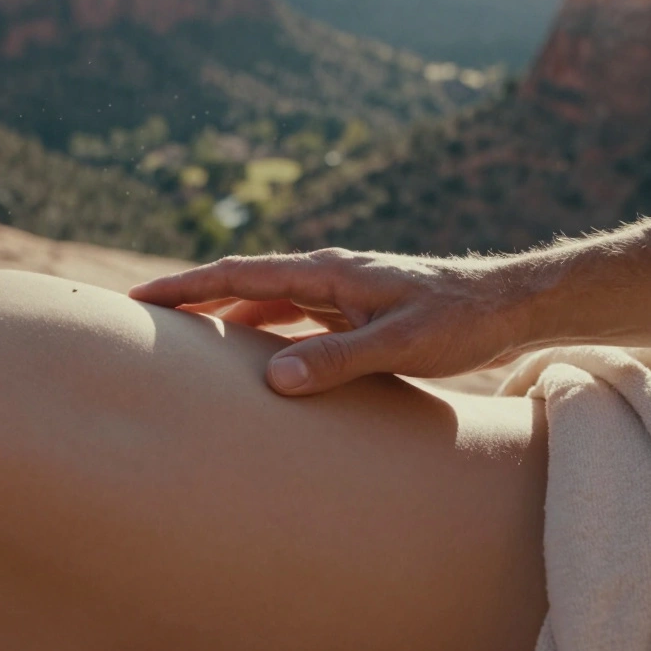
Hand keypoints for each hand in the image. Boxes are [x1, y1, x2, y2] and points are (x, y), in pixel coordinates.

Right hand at [129, 249, 536, 395]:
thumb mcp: (400, 345)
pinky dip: (262, 333)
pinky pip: (292, 320)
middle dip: (192, 298)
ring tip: (184, 342)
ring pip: (266, 302)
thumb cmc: (460, 321)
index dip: (187, 286)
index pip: (240, 275)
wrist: (509, 305)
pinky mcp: (353, 312)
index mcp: (328, 272)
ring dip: (224, 318)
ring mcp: (338, 292)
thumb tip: (272, 378)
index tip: (141, 297)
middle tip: (143, 318)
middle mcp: (326, 275)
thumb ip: (337, 361)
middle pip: (243, 284)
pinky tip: (253, 358)